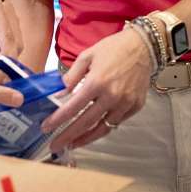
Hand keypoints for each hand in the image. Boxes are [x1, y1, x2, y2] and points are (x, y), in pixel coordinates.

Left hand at [41, 26, 151, 150]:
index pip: (73, 107)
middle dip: (67, 136)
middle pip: (85, 123)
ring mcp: (125, 103)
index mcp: (97, 82)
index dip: (58, 119)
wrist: (143, 46)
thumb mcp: (87, 56)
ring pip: (102, 128)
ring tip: (73, 144)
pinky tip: (93, 130)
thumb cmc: (115, 48)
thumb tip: (60, 92)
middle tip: (55, 145)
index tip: (46, 127)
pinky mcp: (135, 106)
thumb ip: (72, 76)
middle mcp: (112, 96)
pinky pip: (117, 122)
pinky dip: (103, 128)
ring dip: (86, 138)